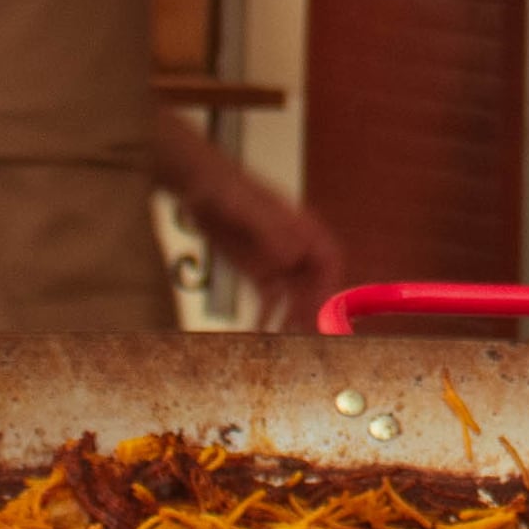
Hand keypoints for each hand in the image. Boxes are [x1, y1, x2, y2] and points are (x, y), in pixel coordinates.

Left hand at [164, 160, 345, 334]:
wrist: (197, 187)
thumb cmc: (227, 189)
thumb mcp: (247, 208)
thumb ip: (269, 231)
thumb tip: (291, 255)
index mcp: (301, 227)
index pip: (329, 259)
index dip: (331, 285)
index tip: (325, 309)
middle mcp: (293, 246)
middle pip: (313, 283)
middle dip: (312, 310)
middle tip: (307, 337)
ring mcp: (274, 260)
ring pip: (292, 295)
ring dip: (291, 318)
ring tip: (289, 341)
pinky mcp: (254, 270)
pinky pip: (267, 298)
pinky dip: (266, 316)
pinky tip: (259, 332)